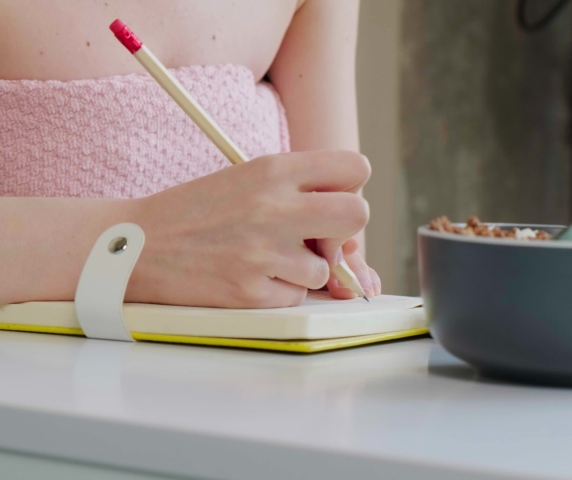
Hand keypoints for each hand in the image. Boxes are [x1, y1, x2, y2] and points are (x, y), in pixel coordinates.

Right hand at [125, 150, 370, 307]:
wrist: (135, 245)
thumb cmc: (199, 211)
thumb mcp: (248, 179)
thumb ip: (301, 192)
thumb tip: (351, 229)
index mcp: (274, 170)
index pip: (355, 167)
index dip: (351, 187)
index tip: (331, 200)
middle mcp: (274, 207)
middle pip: (358, 214)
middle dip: (346, 232)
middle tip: (320, 239)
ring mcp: (264, 252)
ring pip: (326, 269)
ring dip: (304, 269)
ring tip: (263, 257)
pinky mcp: (252, 292)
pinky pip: (295, 297)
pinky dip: (279, 291)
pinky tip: (247, 276)